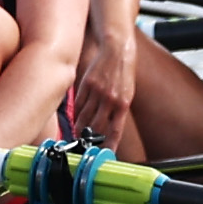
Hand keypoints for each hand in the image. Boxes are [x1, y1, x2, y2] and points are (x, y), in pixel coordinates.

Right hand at [70, 23, 141, 142]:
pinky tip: (75, 118)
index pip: (115, 130)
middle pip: (96, 126)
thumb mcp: (127, 92)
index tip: (105, 154)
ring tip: (77, 135)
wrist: (117, 49)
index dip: (110, 144)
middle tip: (85, 146)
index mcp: (123, 103)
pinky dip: (76, 113)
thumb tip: (109, 125)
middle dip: (90, 139)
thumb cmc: (124, 71)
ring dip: (80, 128)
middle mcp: (110, 99)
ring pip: (84, 117)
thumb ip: (118, 109)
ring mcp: (97, 92)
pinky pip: (79, 104)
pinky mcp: (86, 85)